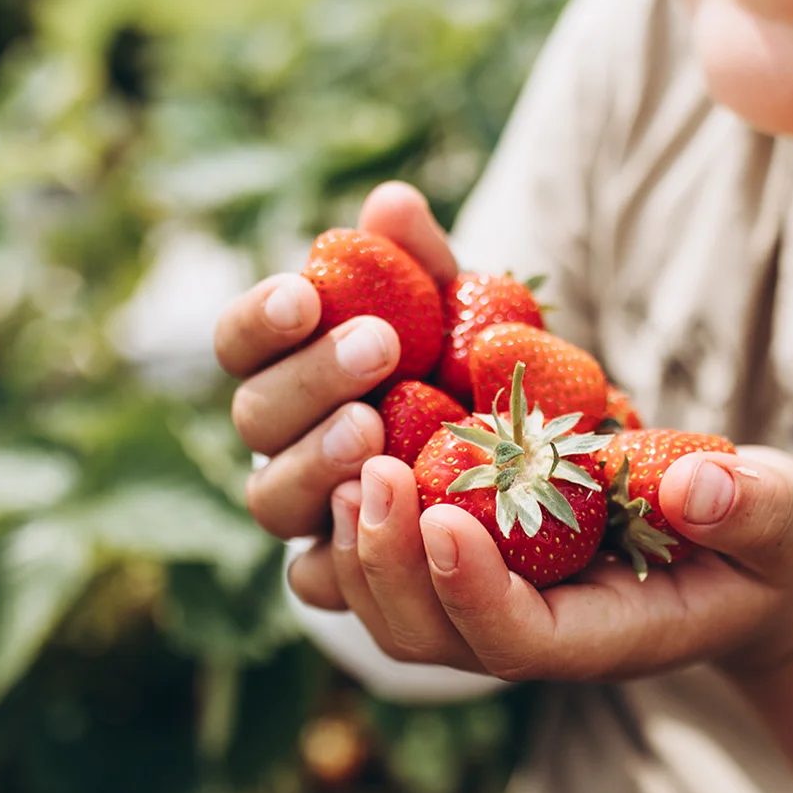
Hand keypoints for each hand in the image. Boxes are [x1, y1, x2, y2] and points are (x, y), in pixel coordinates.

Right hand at [215, 182, 456, 610]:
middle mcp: (287, 449)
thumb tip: (391, 205)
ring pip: (273, 503)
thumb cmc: (487, 385)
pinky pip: (322, 586)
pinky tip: (403, 521)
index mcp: (294, 374)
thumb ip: (426, 267)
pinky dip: (350, 557)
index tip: (308, 293)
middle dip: (307, 379)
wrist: (552, 489)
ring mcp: (314, 522)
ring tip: (379, 431)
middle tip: (378, 346)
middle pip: (253, 422)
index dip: (260, 322)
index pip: (241, 345)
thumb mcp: (472, 316)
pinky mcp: (353, 588)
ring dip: (316, 464)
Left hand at [328, 445, 792, 679]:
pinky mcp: (456, 560)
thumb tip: (700, 485)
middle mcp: (524, 631)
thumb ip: (752, 508)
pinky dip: (346, 509)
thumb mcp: (782, 518)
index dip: (475, 590)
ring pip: (384, 605)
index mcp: (600, 637)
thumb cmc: (760, 542)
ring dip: (351, 539)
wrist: (727, 551)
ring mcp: (479, 602)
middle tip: (370, 469)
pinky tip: (341, 433)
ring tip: (341, 454)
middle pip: (426, 632)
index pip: (518, 640)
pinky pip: (375, 556)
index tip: (448, 517)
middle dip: (390, 558)